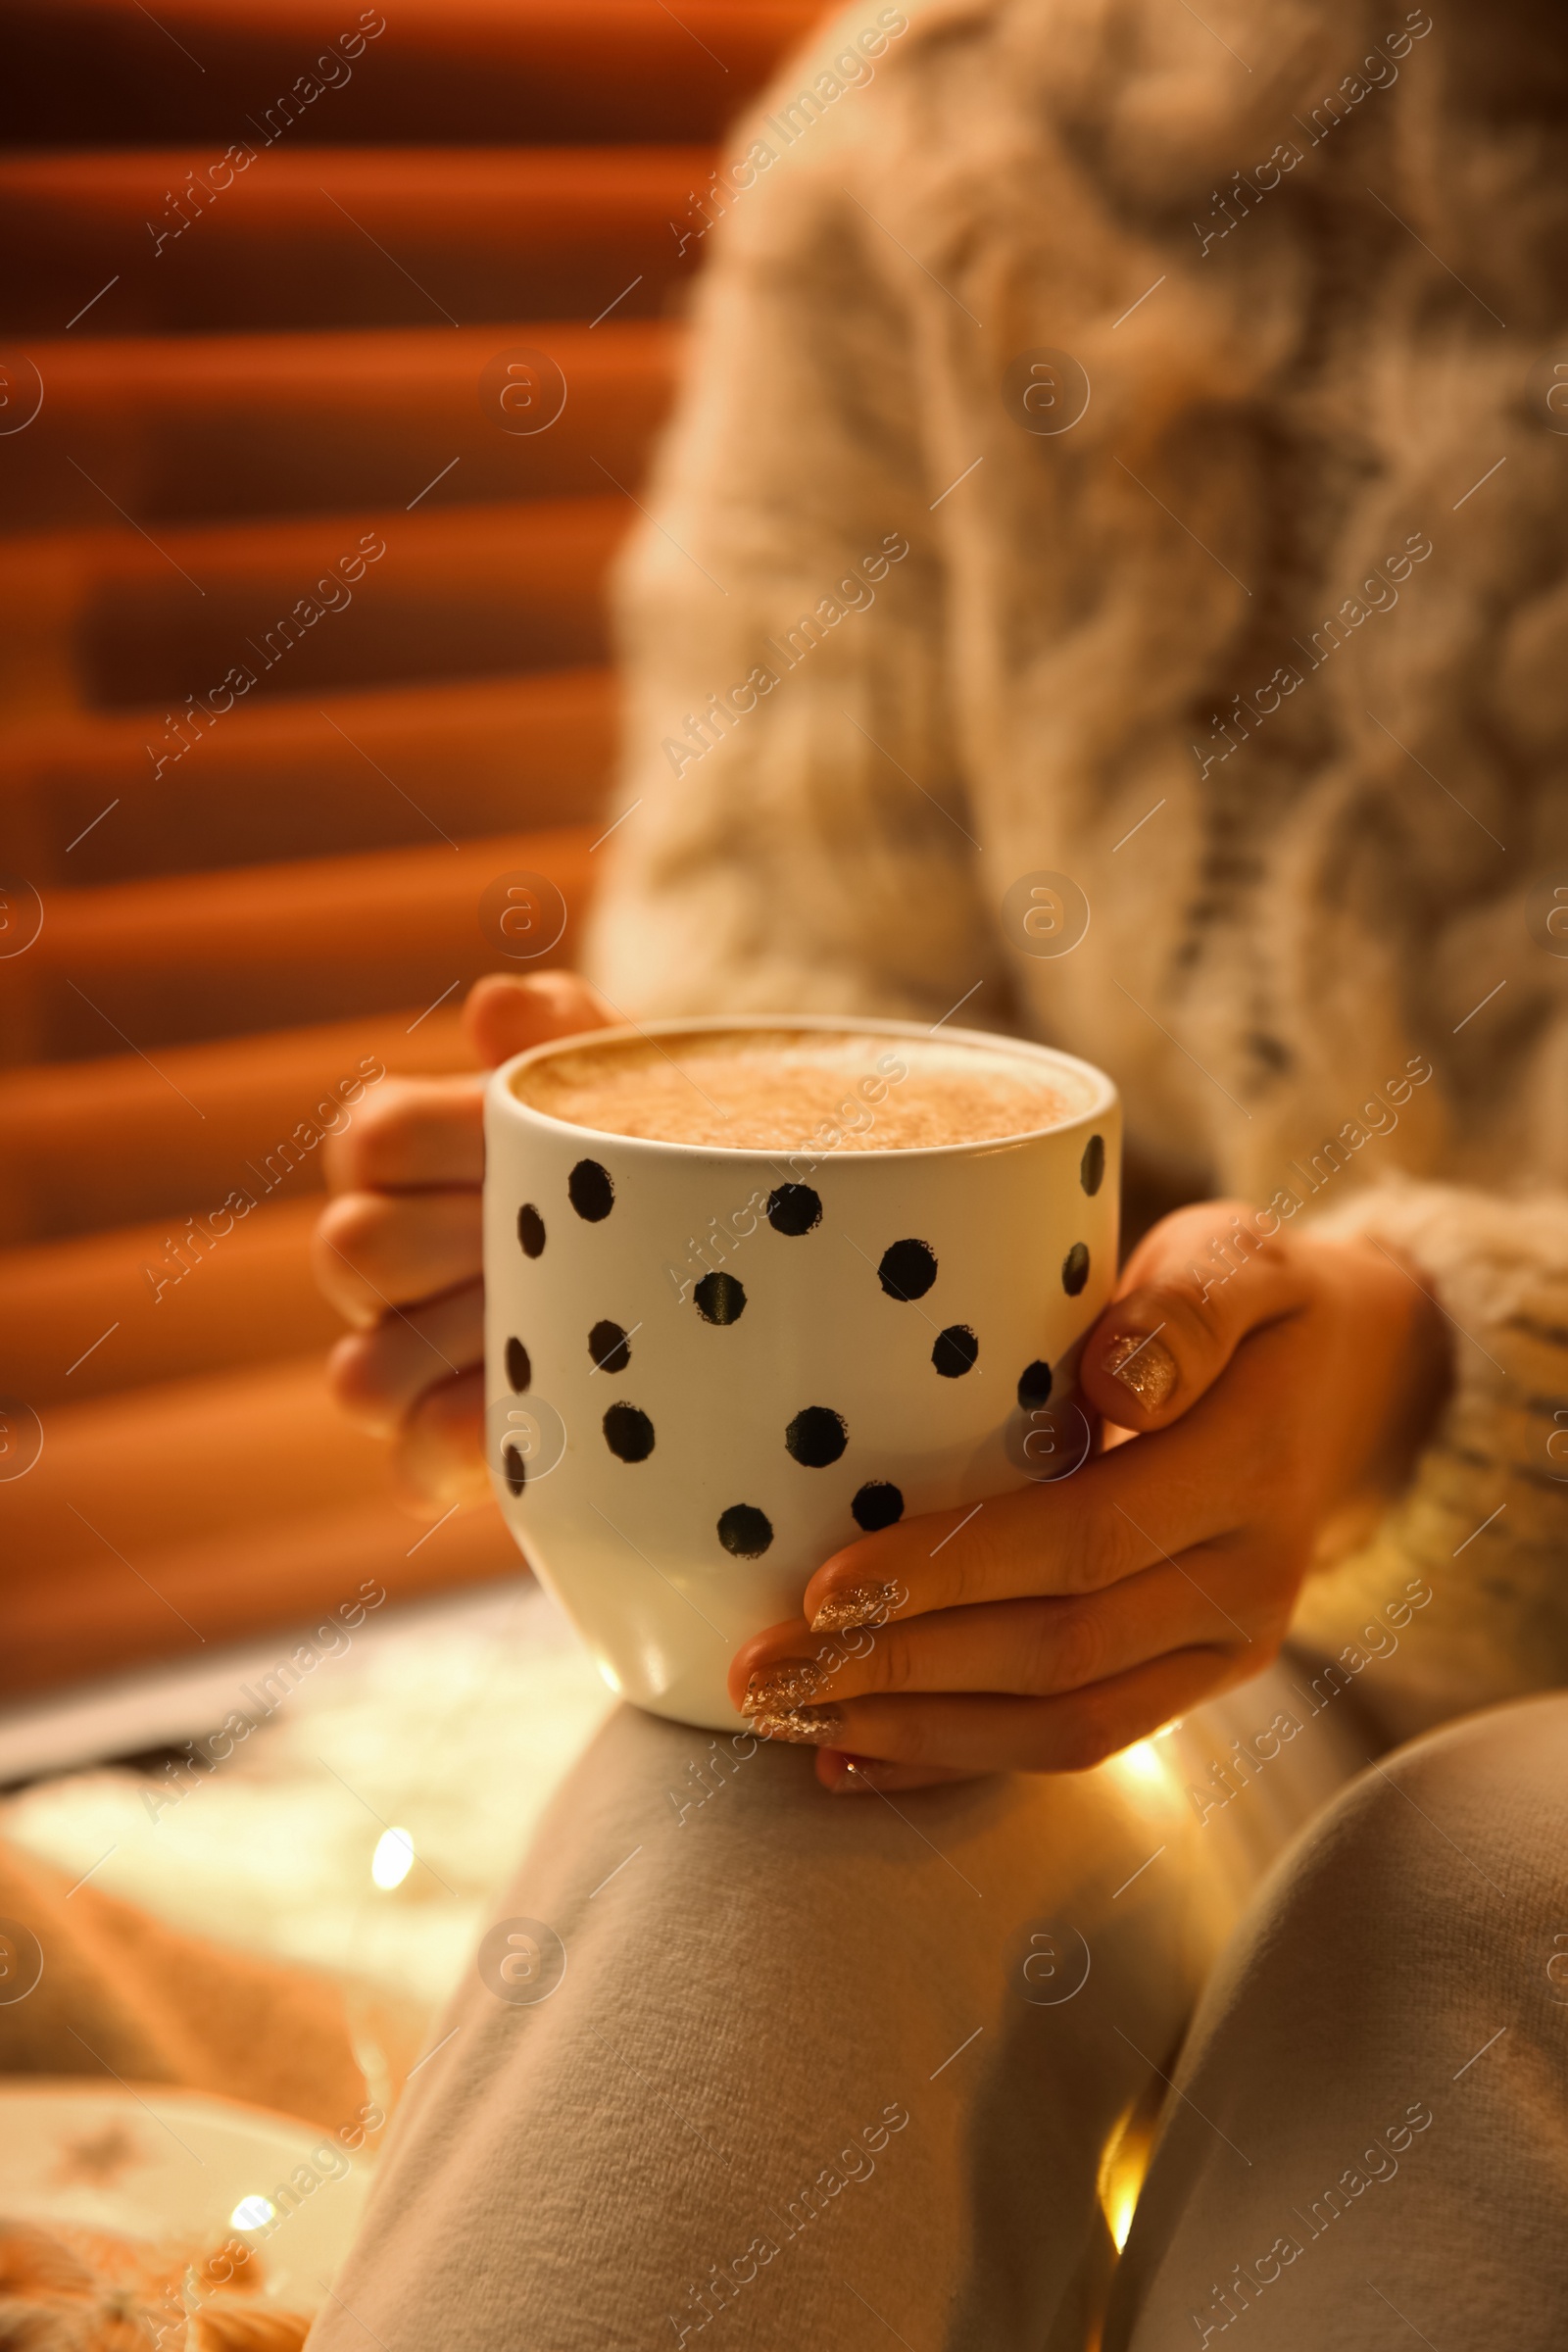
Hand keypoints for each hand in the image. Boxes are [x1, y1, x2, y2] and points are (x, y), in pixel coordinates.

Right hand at [313, 971, 609, 1514]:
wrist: (729, 1249)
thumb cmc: (648, 1140)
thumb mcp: (621, 1076)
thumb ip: (559, 1026)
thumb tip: (496, 1006)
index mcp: (410, 1153)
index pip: (374, 1141)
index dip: (444, 1141)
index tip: (526, 1142)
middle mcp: (391, 1256)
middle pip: (352, 1251)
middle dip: (449, 1247)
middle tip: (546, 1239)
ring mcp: (413, 1354)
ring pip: (363, 1374)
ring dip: (455, 1353)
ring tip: (553, 1332)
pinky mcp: (452, 1445)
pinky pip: (412, 1465)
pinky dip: (465, 1449)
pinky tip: (540, 1426)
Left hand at [728, 1201, 1452, 1792]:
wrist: (1357, 1383)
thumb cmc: (1255, 1303)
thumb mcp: (1238, 1258)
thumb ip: (1186, 1305)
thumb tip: (1115, 1375)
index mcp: (1250, 1466)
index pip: (1085, 1540)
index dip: (952, 1572)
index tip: (824, 1584)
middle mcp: (1248, 1580)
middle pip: (1060, 1651)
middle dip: (899, 1668)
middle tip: (762, 1668)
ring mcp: (1228, 1647)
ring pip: (1066, 1724)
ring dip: (914, 1733)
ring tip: (785, 1715)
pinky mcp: (1196, 1680)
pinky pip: (1080, 1742)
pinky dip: (958, 1760)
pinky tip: (852, 1761)